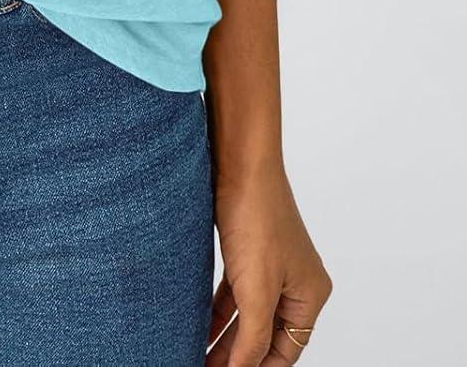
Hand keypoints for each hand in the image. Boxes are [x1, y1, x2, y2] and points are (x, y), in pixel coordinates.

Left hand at [207, 164, 331, 363]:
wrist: (239, 162)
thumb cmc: (256, 217)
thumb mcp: (256, 288)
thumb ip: (252, 336)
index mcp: (310, 294)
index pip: (286, 350)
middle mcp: (295, 282)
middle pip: (267, 335)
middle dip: (239, 356)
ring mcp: (270, 266)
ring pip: (248, 315)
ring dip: (225, 337)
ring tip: (200, 356)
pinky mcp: (247, 252)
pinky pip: (235, 294)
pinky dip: (219, 312)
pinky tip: (199, 326)